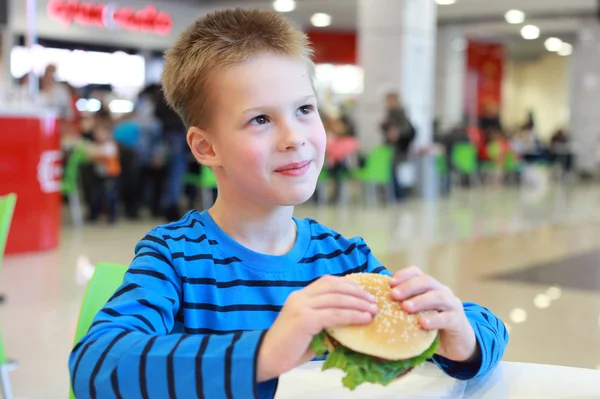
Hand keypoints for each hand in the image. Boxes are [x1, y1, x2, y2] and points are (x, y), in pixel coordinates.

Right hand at [257, 275, 377, 381]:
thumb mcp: (309, 329)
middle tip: (373, 302)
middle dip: (357, 292)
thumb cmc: (289, 348)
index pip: (328, 282)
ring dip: (358, 303)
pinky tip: (363, 319)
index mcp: (300, 296)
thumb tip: (351, 321)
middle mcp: (300, 297)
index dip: (349, 285)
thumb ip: (325, 321)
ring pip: (337, 298)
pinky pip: (334, 314)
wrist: (266, 358)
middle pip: (334, 286)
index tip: (364, 293)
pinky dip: (352, 315)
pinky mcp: (304, 319)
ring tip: (373, 311)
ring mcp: (301, 306)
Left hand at [389, 266, 478, 363]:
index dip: (403, 275)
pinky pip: (446, 317)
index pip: (417, 273)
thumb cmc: (432, 328)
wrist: (458, 344)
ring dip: (420, 300)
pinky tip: (422, 323)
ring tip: (406, 307)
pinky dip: (434, 319)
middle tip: (394, 295)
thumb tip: (375, 309)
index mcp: (430, 287)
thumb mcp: (417, 316)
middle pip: (426, 281)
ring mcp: (452, 305)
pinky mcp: (458, 320)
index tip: (389, 283)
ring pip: (438, 296)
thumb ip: (403, 309)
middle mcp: (442, 291)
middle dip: (409, 286)